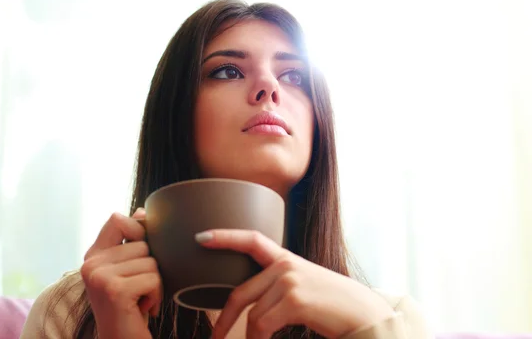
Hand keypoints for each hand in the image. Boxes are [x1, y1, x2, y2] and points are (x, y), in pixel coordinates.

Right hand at [81, 208, 161, 338]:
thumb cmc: (131, 307)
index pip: (117, 219)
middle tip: (140, 290)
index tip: (143, 255)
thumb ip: (133, 241)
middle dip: (152, 268)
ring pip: (152, 261)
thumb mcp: (131, 271)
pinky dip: (157, 295)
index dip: (139, 230)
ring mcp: (99, 276)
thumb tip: (142, 210)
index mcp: (93, 255)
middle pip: (143, 243)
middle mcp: (90, 264)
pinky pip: (154, 278)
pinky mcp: (114, 290)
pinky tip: (144, 309)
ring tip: (141, 300)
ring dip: (156, 284)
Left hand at [196, 230, 394, 338]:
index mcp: (286, 258)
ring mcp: (290, 280)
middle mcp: (285, 265)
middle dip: (223, 320)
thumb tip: (251, 306)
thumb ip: (279, 284)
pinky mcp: (295, 299)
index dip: (224, 236)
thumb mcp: (305, 285)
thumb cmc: (332, 305)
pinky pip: (262, 326)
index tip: (200, 237)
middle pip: (240, 293)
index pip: (252, 239)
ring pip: (252, 316)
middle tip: (215, 338)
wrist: (365, 314)